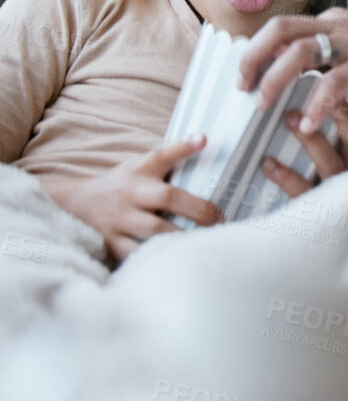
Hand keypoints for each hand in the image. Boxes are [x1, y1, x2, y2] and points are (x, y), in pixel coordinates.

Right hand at [42, 138, 222, 261]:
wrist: (74, 204)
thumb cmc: (120, 184)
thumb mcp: (139, 165)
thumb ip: (169, 156)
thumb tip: (204, 139)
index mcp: (139, 173)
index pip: (161, 154)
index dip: (182, 146)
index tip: (203, 140)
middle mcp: (130, 194)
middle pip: (167, 197)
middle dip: (198, 209)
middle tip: (219, 218)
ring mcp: (120, 219)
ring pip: (154, 230)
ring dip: (181, 237)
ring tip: (204, 243)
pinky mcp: (111, 242)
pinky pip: (136, 254)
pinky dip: (155, 258)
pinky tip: (175, 261)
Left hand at [237, 8, 347, 132]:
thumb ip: (341, 57)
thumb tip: (312, 77)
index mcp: (338, 21)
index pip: (284, 26)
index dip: (257, 49)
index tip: (244, 75)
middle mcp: (343, 25)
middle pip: (280, 29)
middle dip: (253, 58)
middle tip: (242, 88)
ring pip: (300, 51)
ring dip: (275, 80)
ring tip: (263, 107)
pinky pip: (335, 82)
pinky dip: (316, 104)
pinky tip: (309, 123)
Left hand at [261, 89, 347, 198]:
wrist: (321, 234)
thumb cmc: (327, 187)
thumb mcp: (341, 158)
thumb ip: (339, 133)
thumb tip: (329, 98)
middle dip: (341, 115)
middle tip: (321, 96)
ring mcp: (338, 190)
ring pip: (330, 162)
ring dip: (311, 138)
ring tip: (290, 119)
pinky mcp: (317, 207)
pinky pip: (301, 188)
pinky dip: (284, 174)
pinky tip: (268, 162)